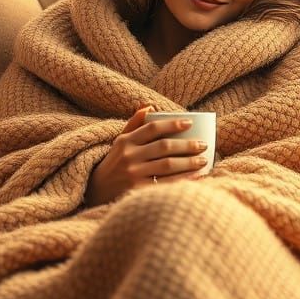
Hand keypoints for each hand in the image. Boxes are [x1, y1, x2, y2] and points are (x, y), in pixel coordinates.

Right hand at [84, 105, 209, 206]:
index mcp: (125, 141)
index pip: (153, 128)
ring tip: (204, 160)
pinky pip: (167, 183)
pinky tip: (197, 177)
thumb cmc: (113, 164)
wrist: (95, 192)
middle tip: (203, 145)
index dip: (173, 124)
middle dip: (187, 145)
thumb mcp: (119, 143)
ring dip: (189, 162)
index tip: (190, 123)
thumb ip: (134, 124)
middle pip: (164, 146)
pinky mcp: (138, 191)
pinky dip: (184, 179)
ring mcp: (133, 174)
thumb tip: (150, 106)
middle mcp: (129, 156)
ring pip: (168, 165)